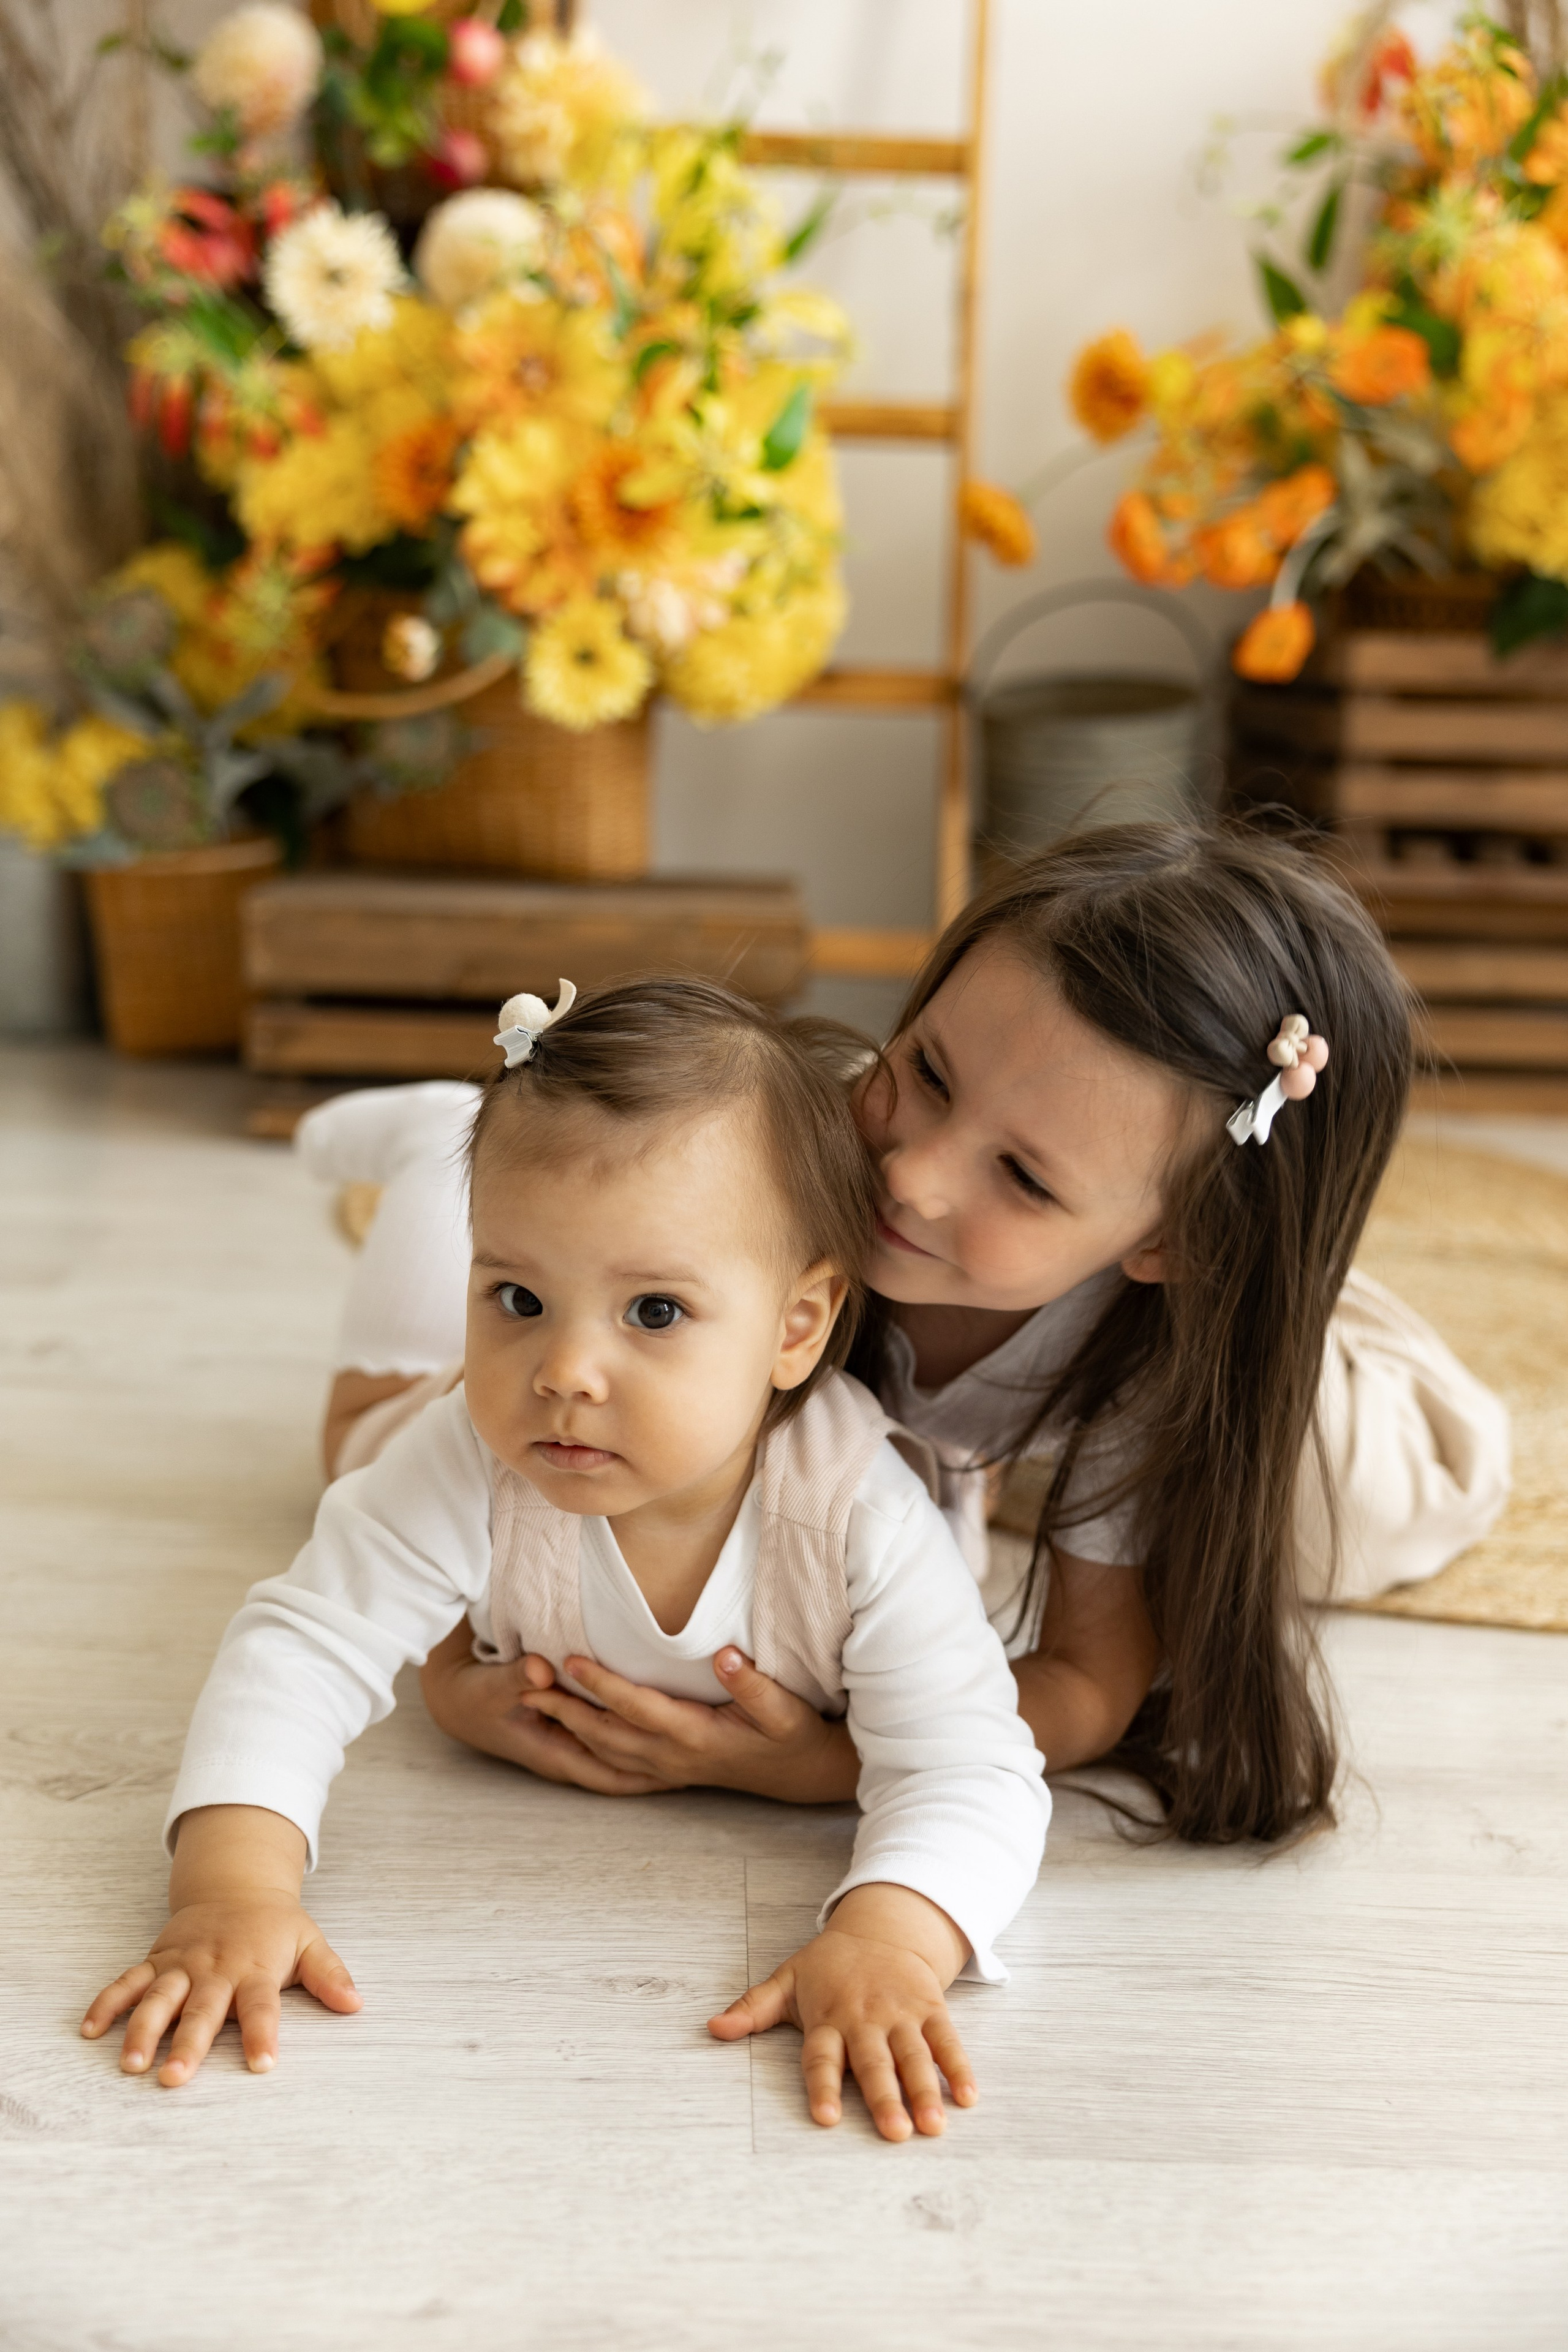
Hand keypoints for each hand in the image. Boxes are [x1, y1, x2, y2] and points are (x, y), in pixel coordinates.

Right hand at [80, 1891, 359, 2085]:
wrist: (236, 1885)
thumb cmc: (275, 1926)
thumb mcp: (310, 1942)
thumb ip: (328, 1975)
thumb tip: (356, 2004)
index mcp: (255, 1968)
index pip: (261, 2007)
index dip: (262, 2035)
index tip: (262, 2066)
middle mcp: (216, 1969)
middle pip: (202, 2010)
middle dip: (188, 2045)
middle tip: (175, 2079)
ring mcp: (182, 1965)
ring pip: (158, 1998)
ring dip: (142, 2030)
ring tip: (130, 2064)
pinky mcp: (157, 1960)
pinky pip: (128, 1982)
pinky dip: (107, 2003)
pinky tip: (89, 2030)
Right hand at [419, 1619, 671, 1795]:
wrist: (455, 1701)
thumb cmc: (477, 1694)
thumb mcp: (495, 1685)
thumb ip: (520, 1676)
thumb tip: (543, 1669)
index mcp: (554, 1754)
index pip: (610, 1774)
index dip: (647, 1778)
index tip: (685, 1773)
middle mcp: (565, 1758)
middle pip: (622, 1776)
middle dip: (661, 1777)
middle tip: (706, 1770)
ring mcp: (565, 1750)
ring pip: (618, 1765)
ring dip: (650, 1764)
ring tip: (695, 1758)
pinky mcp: (566, 1736)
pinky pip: (609, 1750)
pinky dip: (634, 1748)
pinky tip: (658, 1736)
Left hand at [518, 1648, 860, 1803]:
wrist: (800, 1774)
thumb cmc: (791, 1735)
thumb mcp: (784, 1709)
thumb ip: (753, 1683)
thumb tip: (725, 1656)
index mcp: (694, 1734)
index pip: (636, 1705)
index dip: (602, 1683)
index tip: (570, 1659)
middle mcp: (673, 1755)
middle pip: (606, 1733)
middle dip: (564, 1709)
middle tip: (525, 1685)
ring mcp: (668, 1768)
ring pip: (605, 1752)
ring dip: (568, 1729)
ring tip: (535, 1704)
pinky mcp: (668, 1772)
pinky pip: (616, 1766)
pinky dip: (586, 1751)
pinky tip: (568, 1737)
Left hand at [708, 1884, 975, 2141]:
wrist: (882, 1927)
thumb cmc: (830, 1965)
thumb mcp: (788, 1980)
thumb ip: (753, 2008)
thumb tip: (712, 2028)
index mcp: (828, 2018)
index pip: (822, 2057)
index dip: (824, 2086)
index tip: (825, 2118)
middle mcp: (865, 2019)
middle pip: (874, 2063)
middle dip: (885, 2098)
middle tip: (895, 2133)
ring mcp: (901, 2014)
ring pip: (913, 2056)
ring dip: (925, 2091)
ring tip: (932, 2126)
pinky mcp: (931, 2010)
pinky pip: (946, 2040)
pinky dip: (959, 2067)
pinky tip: (968, 2096)